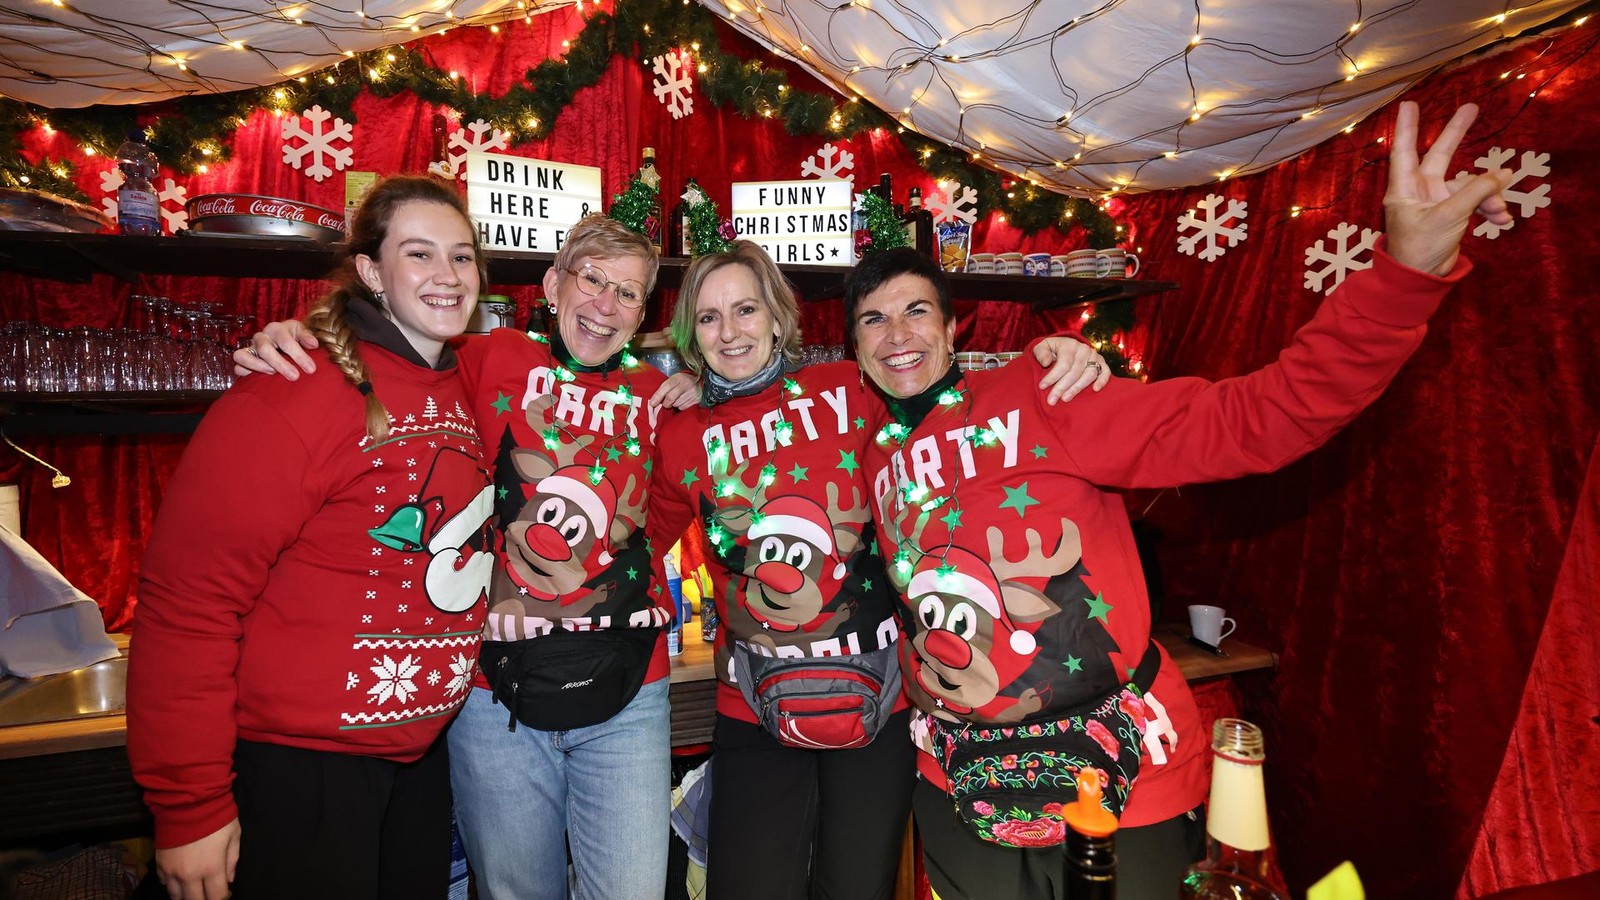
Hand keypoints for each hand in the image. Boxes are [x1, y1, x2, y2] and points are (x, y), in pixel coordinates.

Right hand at [155, 818, 239, 899]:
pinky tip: (179, 878)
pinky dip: (172, 884)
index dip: (222, 897)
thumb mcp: (233, 835)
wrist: (187, 801)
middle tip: (208, 892)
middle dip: (204, 899)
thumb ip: (232, 860)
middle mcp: (190, 875)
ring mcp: (172, 871)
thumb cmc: (215, 817)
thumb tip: (229, 879)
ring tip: (193, 889)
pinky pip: (164, 882)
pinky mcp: (160, 863)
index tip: (224, 893)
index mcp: (211, 868)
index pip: (216, 897)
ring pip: (177, 896)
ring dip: (186, 895)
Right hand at [231, 320, 318, 379]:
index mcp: (276, 329)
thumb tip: (313, 344)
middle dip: (280, 364)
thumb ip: (307, 337)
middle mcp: (261, 337)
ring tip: (273, 374)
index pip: (285, 341)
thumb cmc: (296, 337)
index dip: (298, 355)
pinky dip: (245, 373)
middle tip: (295, 376)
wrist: (285, 339)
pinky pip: (237, 367)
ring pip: (243, 355)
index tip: (311, 369)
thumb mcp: (303, 332)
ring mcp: (250, 349)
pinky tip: (257, 380)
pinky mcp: (244, 360)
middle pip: (264, 349)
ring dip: (257, 366)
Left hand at [649, 371, 700, 410]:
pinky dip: (680, 407)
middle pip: (671, 398)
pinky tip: (683, 401)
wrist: (701, 382)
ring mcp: (692, 393)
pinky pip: (683, 408)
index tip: (652, 403)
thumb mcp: (674, 379)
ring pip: (677, 405)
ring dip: (673, 405)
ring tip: (677, 399)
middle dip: (665, 403)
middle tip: (665, 403)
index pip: (666, 386)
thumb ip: (665, 388)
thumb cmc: (683, 381)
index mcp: (678, 377)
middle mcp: (686, 384)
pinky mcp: (696, 401)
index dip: (658, 395)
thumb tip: (653, 400)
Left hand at [1032, 337, 1110, 405]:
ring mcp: (1094, 356)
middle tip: (1052, 400)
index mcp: (1070, 345)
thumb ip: (1041, 353)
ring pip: (1089, 374)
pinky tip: (1095, 390)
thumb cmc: (1051, 350)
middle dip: (1062, 387)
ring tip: (1065, 399)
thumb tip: (1046, 363)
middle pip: (1074, 372)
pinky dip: (1102, 381)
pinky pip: (1105, 372)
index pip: (1063, 364)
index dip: (1053, 376)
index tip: (1042, 387)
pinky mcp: (1102, 363)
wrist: (1064, 347)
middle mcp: (1084, 350)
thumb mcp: (1041, 347)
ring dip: (1077, 388)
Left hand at [1383, 101, 1514, 275]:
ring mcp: (1435, 201)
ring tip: (1500, 211)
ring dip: (1488, 196)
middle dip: (1456, 134)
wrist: (1420, 280)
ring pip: (1467, 186)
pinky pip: (1474, 202)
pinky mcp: (1450, 214)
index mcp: (1405, 189)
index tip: (1409, 104)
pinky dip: (1488, 209)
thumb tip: (1503, 174)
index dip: (1408, 127)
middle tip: (1472, 108)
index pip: (1405, 151)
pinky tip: (1501, 219)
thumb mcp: (1449, 216)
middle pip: (1440, 155)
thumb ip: (1476, 192)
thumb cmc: (1421, 247)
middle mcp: (1419, 191)